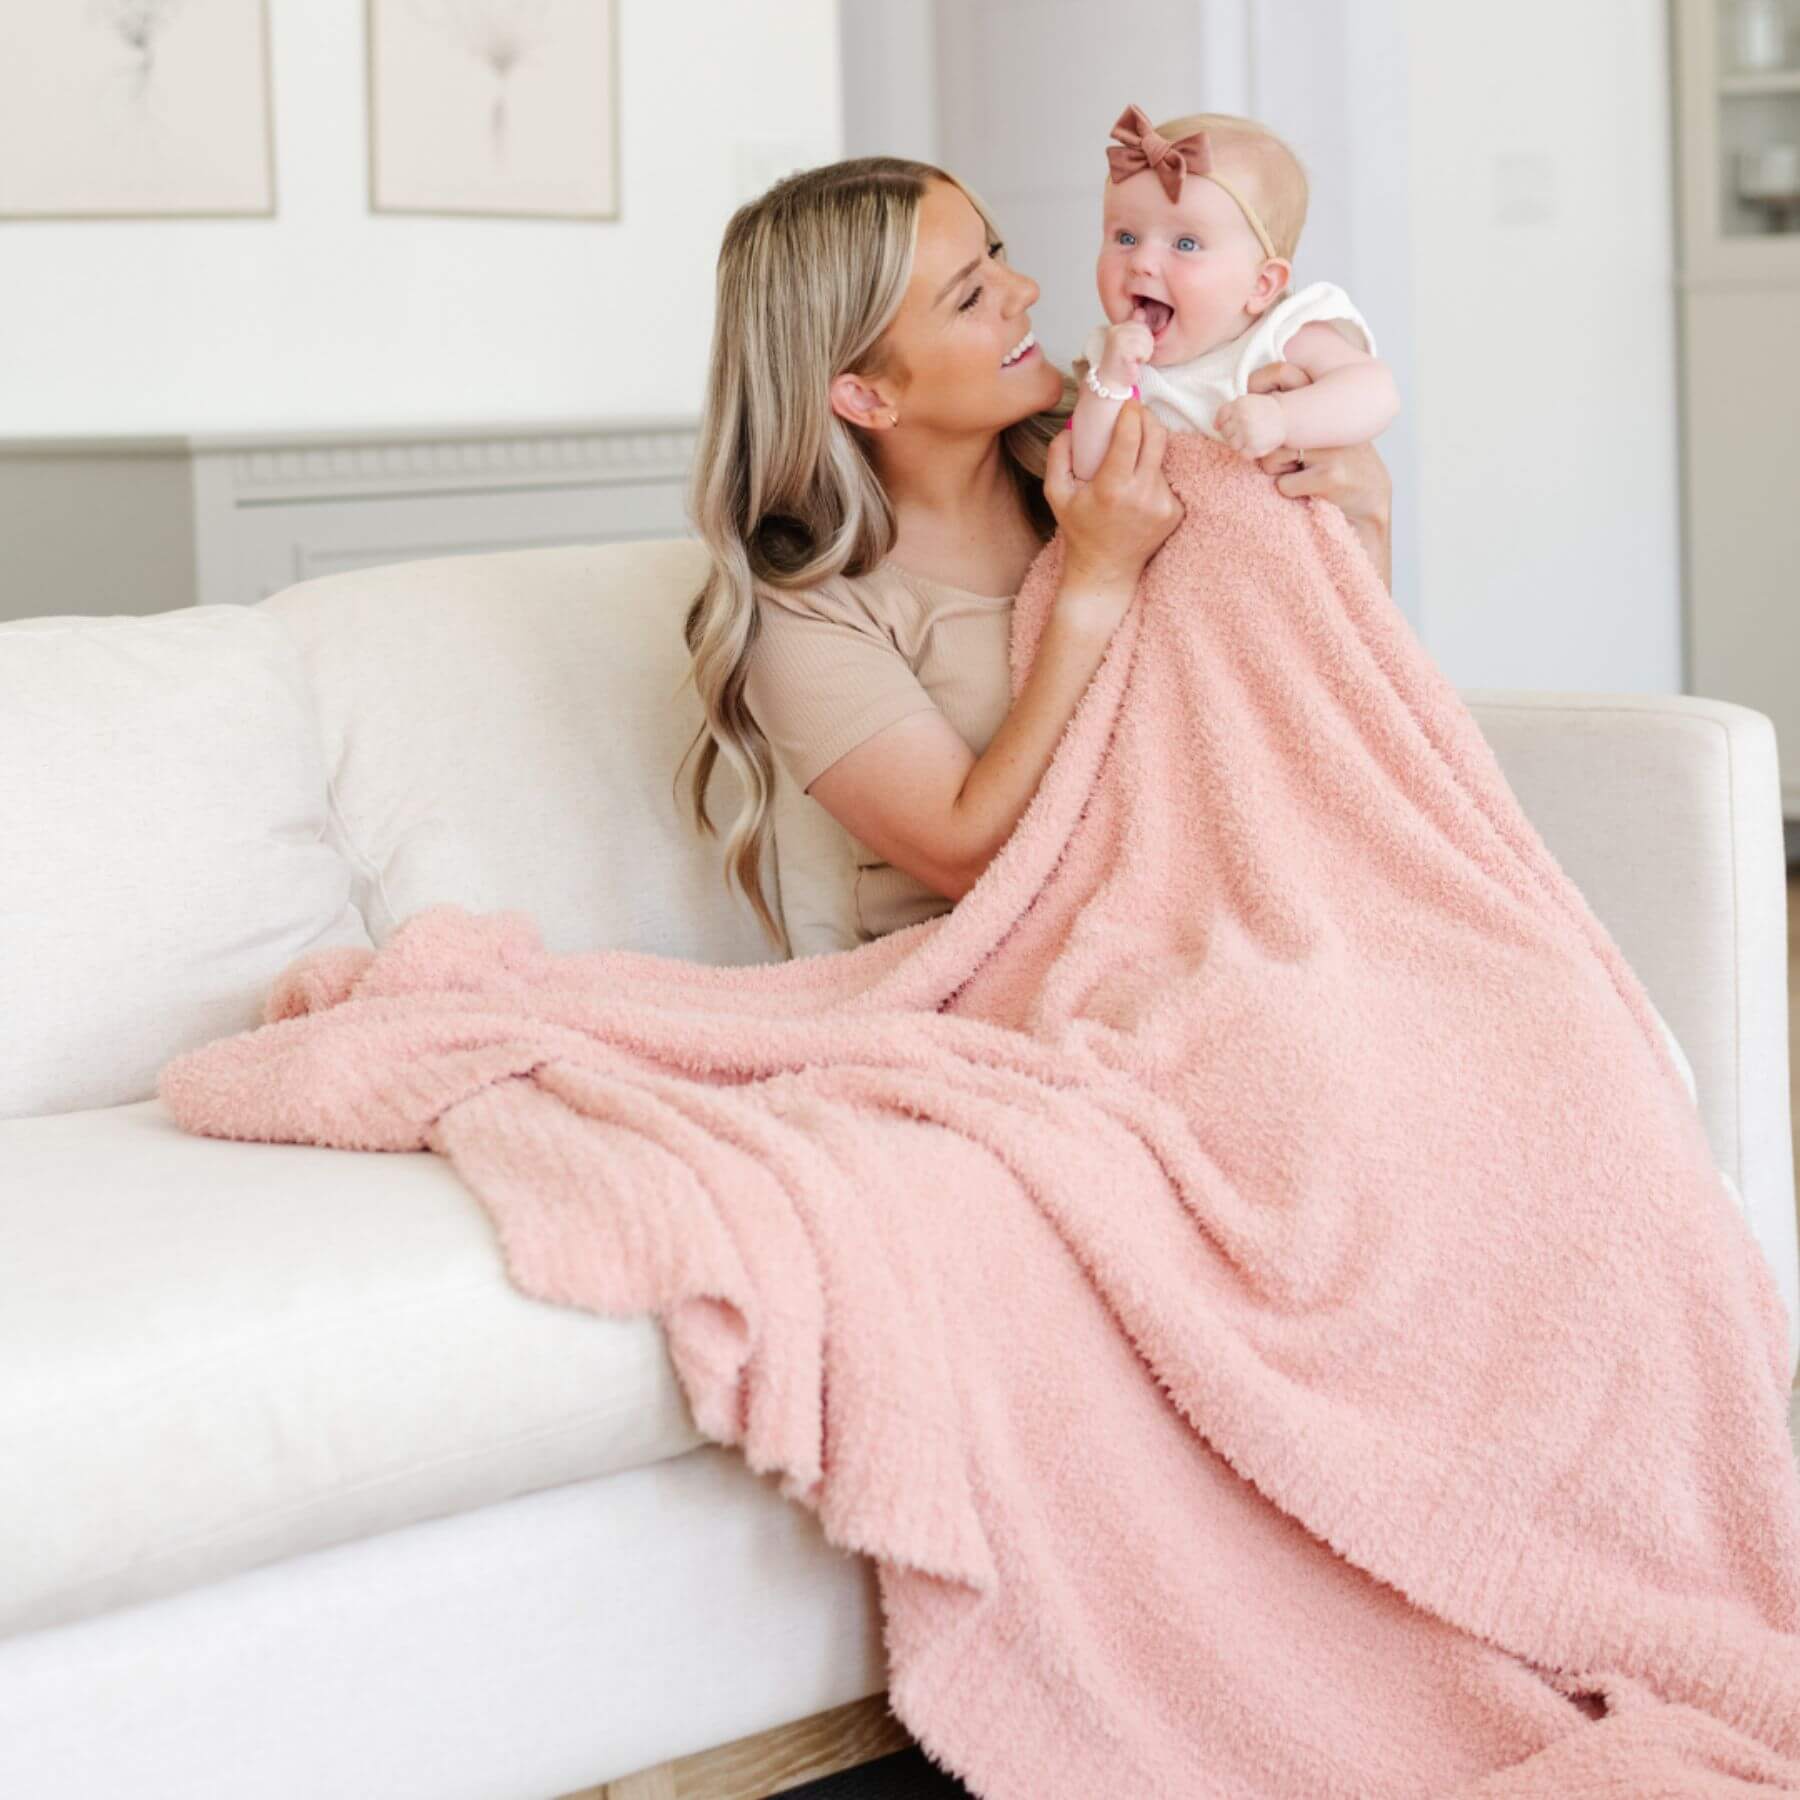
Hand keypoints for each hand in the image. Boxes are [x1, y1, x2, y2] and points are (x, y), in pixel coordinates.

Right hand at [1043, 399, 1183, 590]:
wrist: (1106, 569)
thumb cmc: (1079, 529)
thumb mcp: (1056, 494)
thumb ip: (1058, 456)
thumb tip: (1072, 426)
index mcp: (1112, 488)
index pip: (1131, 436)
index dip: (1132, 413)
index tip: (1127, 402)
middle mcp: (1142, 495)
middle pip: (1157, 436)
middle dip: (1148, 417)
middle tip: (1136, 412)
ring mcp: (1163, 504)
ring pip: (1161, 458)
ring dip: (1148, 449)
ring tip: (1130, 458)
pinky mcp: (1175, 512)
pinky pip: (1166, 478)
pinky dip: (1153, 473)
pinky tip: (1137, 487)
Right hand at [1096, 315, 1154, 389]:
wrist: (1109, 384)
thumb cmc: (1120, 366)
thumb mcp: (1128, 342)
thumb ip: (1134, 326)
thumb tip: (1140, 311)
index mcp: (1117, 327)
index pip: (1141, 323)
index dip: (1142, 338)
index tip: (1133, 349)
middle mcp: (1116, 331)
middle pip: (1145, 331)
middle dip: (1145, 345)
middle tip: (1134, 356)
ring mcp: (1118, 340)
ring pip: (1146, 340)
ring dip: (1145, 353)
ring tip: (1134, 360)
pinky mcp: (1123, 351)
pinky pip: (1144, 350)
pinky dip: (1142, 359)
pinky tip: (1133, 363)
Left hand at [1213, 392, 1286, 459]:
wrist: (1285, 417)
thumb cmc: (1264, 410)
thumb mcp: (1246, 401)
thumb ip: (1229, 410)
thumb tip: (1215, 426)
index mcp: (1238, 405)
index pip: (1221, 419)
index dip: (1224, 423)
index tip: (1234, 424)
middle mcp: (1242, 419)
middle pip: (1225, 433)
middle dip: (1233, 433)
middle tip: (1246, 430)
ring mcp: (1247, 433)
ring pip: (1232, 444)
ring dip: (1240, 443)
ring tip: (1250, 438)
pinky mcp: (1254, 447)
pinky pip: (1242, 454)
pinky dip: (1248, 452)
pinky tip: (1255, 445)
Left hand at [1243, 361, 1392, 530]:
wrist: (1370, 494)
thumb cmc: (1332, 459)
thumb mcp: (1315, 426)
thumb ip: (1289, 411)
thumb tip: (1229, 414)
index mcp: (1325, 396)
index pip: (1283, 372)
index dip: (1259, 383)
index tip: (1254, 401)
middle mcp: (1330, 414)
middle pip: (1266, 429)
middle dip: (1267, 449)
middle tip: (1290, 457)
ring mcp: (1330, 445)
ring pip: (1270, 459)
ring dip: (1279, 473)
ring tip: (1306, 471)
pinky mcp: (1330, 474)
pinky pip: (1284, 485)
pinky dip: (1291, 491)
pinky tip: (1314, 489)